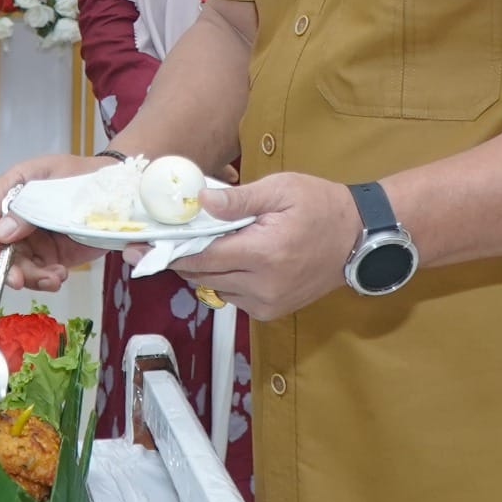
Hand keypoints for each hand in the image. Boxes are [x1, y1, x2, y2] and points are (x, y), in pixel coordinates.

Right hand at [0, 153, 108, 290]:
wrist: (115, 191)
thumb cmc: (84, 178)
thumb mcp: (56, 186)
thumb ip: (28, 210)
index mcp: (12, 188)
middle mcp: (15, 216)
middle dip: (5, 267)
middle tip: (19, 281)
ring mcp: (30, 238)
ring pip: (15, 265)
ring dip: (31, 278)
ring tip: (54, 278)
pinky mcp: (48, 255)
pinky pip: (38, 274)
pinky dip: (46, 280)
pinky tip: (60, 276)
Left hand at [166, 172, 362, 320]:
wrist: (360, 238)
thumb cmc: (321, 205)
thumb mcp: (280, 190)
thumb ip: (238, 200)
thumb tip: (199, 201)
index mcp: (263, 254)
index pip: (201, 258)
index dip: (169, 251)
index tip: (142, 245)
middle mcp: (263, 286)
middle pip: (202, 276)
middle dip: (180, 259)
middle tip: (158, 243)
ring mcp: (268, 303)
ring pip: (215, 289)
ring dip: (204, 269)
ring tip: (204, 245)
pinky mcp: (272, 311)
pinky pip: (233, 297)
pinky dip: (225, 280)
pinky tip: (233, 259)